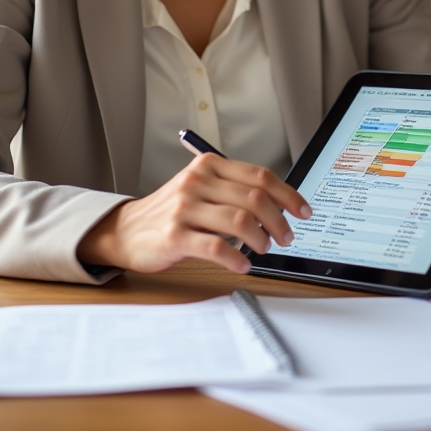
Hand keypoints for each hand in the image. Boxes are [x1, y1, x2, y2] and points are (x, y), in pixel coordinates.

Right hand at [77, 154, 311, 273]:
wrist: (127, 230)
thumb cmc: (171, 211)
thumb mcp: (200, 189)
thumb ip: (233, 190)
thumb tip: (279, 205)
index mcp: (208, 166)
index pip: (260, 176)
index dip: (288, 195)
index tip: (303, 211)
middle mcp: (197, 182)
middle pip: (254, 198)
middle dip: (279, 221)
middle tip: (286, 237)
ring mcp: (185, 208)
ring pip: (239, 221)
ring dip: (261, 240)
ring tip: (264, 250)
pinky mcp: (175, 236)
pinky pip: (216, 248)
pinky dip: (236, 258)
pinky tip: (243, 264)